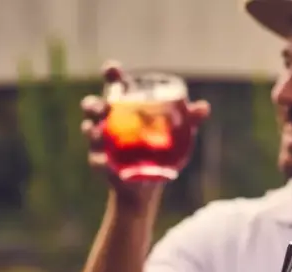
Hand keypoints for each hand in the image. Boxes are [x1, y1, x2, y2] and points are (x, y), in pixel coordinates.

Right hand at [81, 61, 209, 202]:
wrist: (146, 182)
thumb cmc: (161, 148)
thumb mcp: (178, 133)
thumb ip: (190, 119)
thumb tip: (204, 108)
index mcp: (124, 104)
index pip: (114, 83)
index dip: (110, 73)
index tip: (111, 69)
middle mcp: (106, 119)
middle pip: (93, 104)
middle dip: (94, 104)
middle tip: (105, 109)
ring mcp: (99, 140)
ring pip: (88, 128)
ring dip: (90, 129)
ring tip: (98, 133)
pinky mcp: (98, 161)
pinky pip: (95, 159)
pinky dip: (98, 160)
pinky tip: (105, 163)